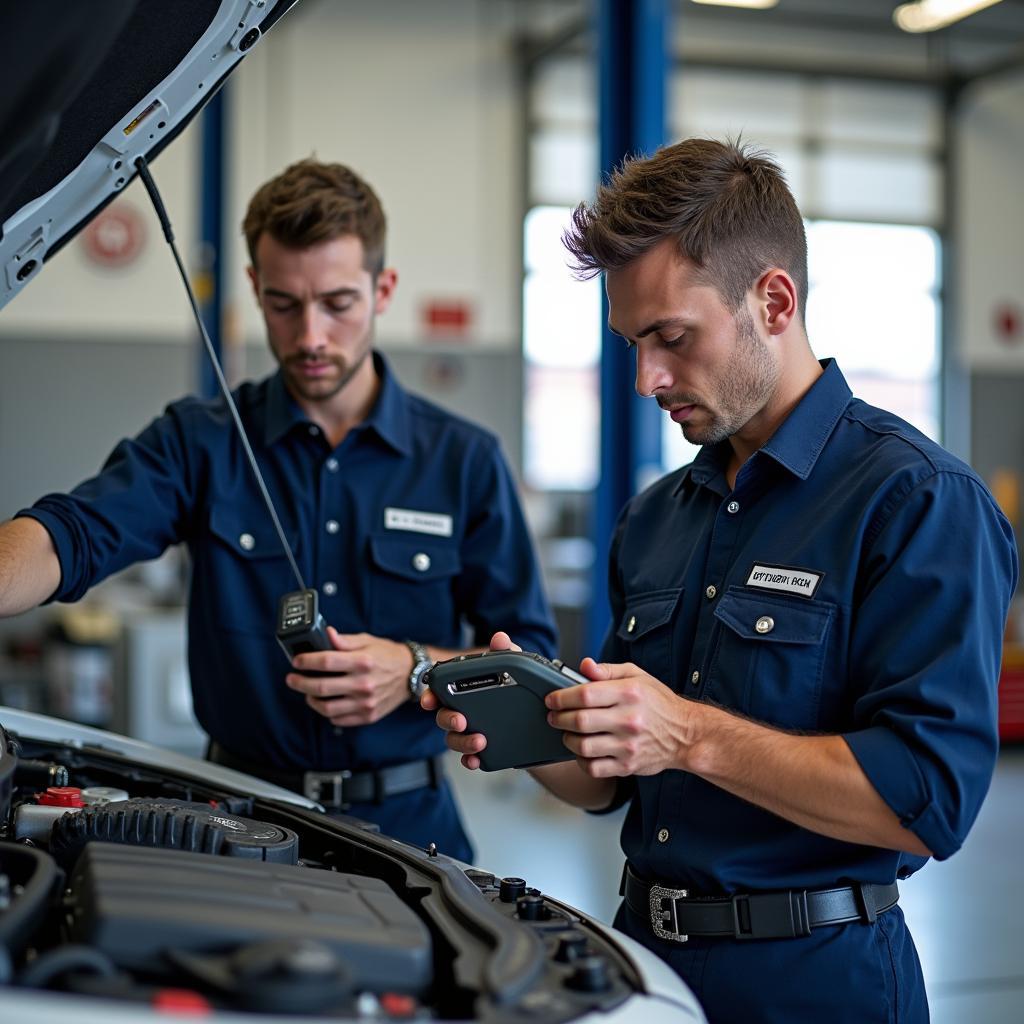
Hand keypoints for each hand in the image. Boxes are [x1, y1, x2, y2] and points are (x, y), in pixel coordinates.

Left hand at [286, 627, 412, 726]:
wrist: (411, 674)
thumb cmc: (387, 655)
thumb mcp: (368, 641)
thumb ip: (344, 640)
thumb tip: (326, 634)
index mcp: (363, 661)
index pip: (326, 661)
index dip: (307, 661)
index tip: (297, 661)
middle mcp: (364, 683)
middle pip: (322, 687)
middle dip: (300, 683)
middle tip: (292, 679)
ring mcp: (366, 702)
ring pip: (327, 708)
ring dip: (311, 700)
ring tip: (307, 693)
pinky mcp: (368, 716)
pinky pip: (339, 719)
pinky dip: (327, 713)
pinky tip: (326, 703)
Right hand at [420, 631, 517, 768]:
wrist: (540, 713)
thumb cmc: (516, 683)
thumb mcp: (513, 665)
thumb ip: (505, 651)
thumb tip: (500, 638)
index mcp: (462, 690)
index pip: (439, 692)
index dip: (430, 696)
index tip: (429, 700)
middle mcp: (461, 712)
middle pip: (443, 718)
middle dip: (448, 720)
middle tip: (461, 720)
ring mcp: (469, 732)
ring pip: (454, 740)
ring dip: (462, 742)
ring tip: (479, 741)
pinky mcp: (482, 749)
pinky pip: (470, 758)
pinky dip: (470, 760)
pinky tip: (477, 761)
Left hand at [546, 658, 689, 777]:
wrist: (686, 734)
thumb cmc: (659, 703)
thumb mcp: (637, 676)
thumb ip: (607, 670)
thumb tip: (584, 665)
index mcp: (628, 693)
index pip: (584, 694)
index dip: (561, 697)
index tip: (552, 699)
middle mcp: (628, 720)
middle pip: (580, 721)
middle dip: (558, 718)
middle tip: (553, 716)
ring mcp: (628, 745)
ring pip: (583, 746)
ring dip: (567, 740)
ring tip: (567, 733)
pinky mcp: (627, 765)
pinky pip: (593, 767)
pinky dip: (581, 760)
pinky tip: (582, 751)